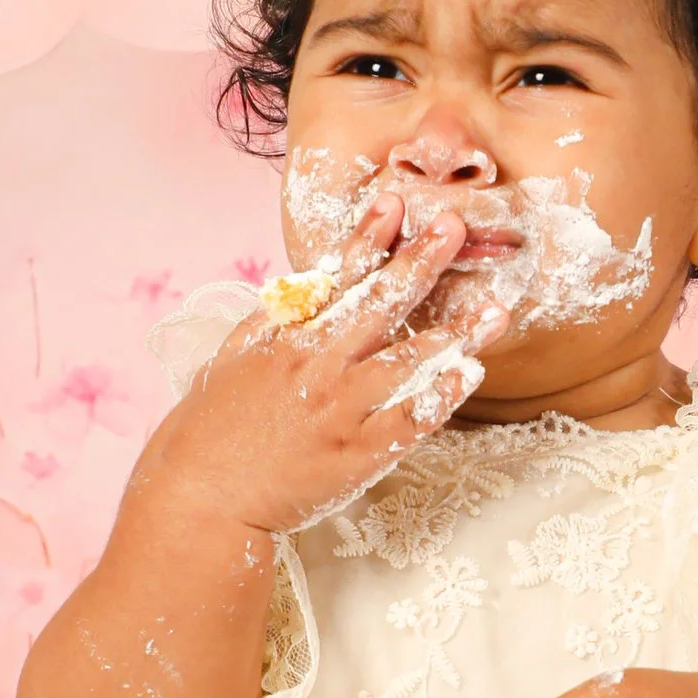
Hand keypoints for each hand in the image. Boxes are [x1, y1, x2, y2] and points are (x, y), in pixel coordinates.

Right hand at [144, 194, 507, 538]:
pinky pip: (409, 421)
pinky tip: (468, 374)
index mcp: (288, 338)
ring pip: (407, 361)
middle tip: (455, 227)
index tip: (394, 202)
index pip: (335, 277)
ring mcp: (340, 410)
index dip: (367, 237)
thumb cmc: (213, 426)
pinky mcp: (356, 455)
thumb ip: (276, 318)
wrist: (202, 495)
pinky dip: (441, 397)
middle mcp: (317, 366)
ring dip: (455, 333)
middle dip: (421, 262)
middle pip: (379, 305)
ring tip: (495, 310)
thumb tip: (312, 282)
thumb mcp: (234, 357)